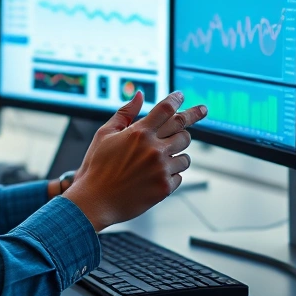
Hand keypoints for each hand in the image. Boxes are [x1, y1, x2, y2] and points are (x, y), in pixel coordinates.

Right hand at [63, 91, 206, 231]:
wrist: (95, 200)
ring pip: (185, 156)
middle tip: (201, 111)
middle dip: (191, 119)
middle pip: (184, 130)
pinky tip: (156, 175)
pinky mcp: (165, 188)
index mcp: (139, 133)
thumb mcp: (104, 134)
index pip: (166, 109)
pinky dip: (171, 174)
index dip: (176, 99)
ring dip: (178, 153)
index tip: (181, 96)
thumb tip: (139, 95)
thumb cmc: (97, 167)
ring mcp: (161, 169)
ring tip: (163, 156)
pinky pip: (179, 176)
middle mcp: (154, 149)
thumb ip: (124, 113)